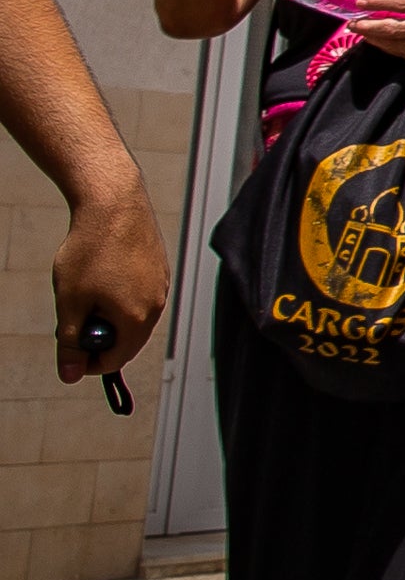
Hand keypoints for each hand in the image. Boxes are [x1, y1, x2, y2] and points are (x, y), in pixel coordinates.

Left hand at [52, 181, 162, 385]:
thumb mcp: (69, 302)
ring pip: (133, 316)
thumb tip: (70, 374)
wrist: (113, 204)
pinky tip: (102, 274)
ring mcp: (160, 286)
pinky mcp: (159, 269)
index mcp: (137, 318)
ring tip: (85, 291)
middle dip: (98, 337)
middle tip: (72, 318)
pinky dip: (119, 296)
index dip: (87, 362)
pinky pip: (140, 296)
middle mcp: (156, 305)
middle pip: (128, 340)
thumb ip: (70, 342)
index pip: (116, 360)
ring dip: (108, 316)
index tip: (68, 351)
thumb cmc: (91, 250)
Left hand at [348, 0, 404, 72]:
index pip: (402, 3)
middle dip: (368, 25)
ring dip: (375, 38)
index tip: (361, 1)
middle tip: (353, 22)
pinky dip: (390, 48)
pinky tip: (382, 43)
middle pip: (392, 28)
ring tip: (362, 32)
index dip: (378, 2)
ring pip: (395, 44)